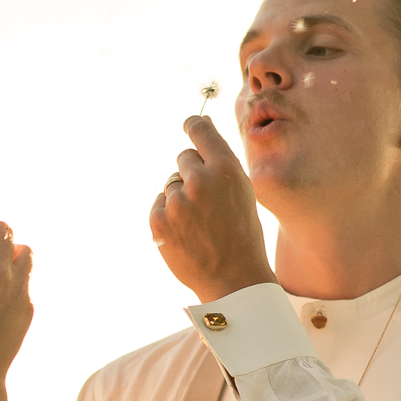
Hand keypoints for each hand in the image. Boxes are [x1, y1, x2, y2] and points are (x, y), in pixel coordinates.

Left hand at [149, 115, 276, 302]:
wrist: (233, 278)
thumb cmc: (242, 233)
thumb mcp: (242, 191)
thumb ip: (221, 160)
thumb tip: (200, 122)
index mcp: (226, 169)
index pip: (201, 131)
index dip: (194, 125)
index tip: (190, 123)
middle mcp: (199, 181)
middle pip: (184, 158)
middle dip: (192, 174)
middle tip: (207, 201)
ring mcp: (177, 202)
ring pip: (170, 185)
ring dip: (180, 198)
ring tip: (199, 224)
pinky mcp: (159, 221)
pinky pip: (159, 204)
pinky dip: (168, 216)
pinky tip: (186, 233)